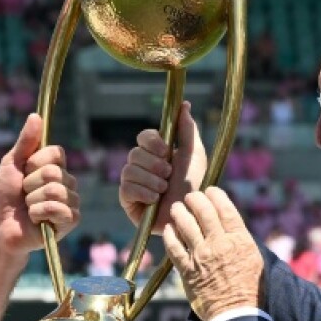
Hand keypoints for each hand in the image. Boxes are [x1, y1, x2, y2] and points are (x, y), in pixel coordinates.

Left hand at [0, 114, 79, 255]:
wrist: (0, 226)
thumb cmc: (5, 197)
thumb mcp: (11, 164)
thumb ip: (25, 142)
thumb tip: (36, 116)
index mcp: (56, 166)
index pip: (56, 152)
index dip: (35, 162)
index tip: (24, 172)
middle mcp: (67, 182)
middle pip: (54, 172)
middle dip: (30, 184)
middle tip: (24, 194)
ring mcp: (71, 201)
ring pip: (54, 190)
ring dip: (32, 200)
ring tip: (28, 208)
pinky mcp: (71, 220)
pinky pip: (58, 209)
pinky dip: (39, 213)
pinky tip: (36, 220)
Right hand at [119, 101, 206, 234]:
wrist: (192, 215)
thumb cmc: (195, 186)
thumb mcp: (194, 156)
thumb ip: (187, 130)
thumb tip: (184, 104)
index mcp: (156, 153)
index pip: (143, 137)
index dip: (152, 142)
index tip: (166, 150)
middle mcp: (142, 166)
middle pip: (134, 153)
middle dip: (154, 164)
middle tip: (168, 174)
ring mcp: (133, 183)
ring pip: (129, 170)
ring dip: (151, 180)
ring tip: (164, 189)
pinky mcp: (128, 201)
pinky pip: (126, 188)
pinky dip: (143, 192)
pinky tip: (154, 199)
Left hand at [162, 187, 263, 320]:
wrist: (235, 314)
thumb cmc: (248, 288)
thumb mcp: (253, 259)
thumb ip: (240, 239)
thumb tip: (229, 224)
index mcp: (239, 240)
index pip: (225, 208)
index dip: (215, 195)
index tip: (210, 190)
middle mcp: (219, 244)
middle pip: (203, 211)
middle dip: (195, 198)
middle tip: (190, 196)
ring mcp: (201, 257)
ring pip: (185, 224)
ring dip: (179, 211)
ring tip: (176, 208)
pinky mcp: (187, 270)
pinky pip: (174, 246)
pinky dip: (170, 234)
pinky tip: (169, 229)